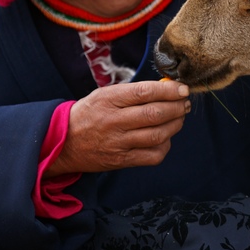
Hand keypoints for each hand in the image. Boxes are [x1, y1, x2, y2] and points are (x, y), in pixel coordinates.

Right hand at [44, 79, 190, 175]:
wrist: (64, 143)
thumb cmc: (89, 114)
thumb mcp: (104, 94)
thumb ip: (133, 92)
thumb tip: (166, 88)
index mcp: (109, 100)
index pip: (145, 92)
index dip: (169, 90)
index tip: (183, 89)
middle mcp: (114, 121)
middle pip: (155, 114)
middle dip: (177, 107)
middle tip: (185, 103)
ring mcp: (118, 143)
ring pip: (157, 135)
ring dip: (175, 125)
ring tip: (179, 117)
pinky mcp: (122, 161)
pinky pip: (152, 156)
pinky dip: (165, 145)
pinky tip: (165, 138)